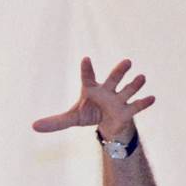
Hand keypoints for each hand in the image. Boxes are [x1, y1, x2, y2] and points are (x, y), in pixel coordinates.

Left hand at [32, 57, 154, 140]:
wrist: (107, 123)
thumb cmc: (89, 114)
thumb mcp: (72, 118)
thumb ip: (55, 122)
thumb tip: (34, 126)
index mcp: (92, 89)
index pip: (88, 77)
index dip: (87, 69)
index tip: (85, 59)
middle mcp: (108, 91)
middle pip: (114, 78)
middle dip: (120, 71)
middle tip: (126, 62)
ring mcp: (120, 99)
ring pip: (129, 89)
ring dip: (135, 84)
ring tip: (141, 77)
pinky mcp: (128, 110)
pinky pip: (138, 105)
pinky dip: (144, 102)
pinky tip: (152, 98)